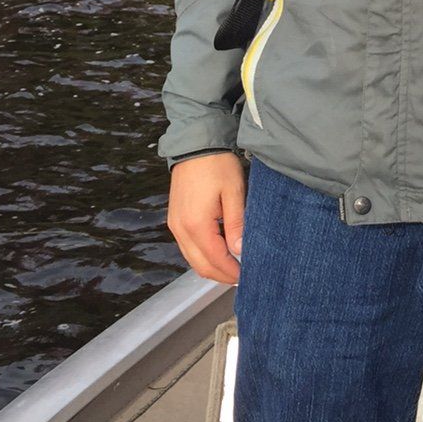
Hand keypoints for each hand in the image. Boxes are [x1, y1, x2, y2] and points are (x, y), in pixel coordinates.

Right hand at [167, 153, 245, 284]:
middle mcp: (180, 229)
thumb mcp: (234, 192)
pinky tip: (218, 251)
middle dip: (221, 275)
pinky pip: (187, 247)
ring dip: (211, 266)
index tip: (247, 277)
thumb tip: (240, 251)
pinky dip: (202, 254)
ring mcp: (175, 224)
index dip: (232, 272)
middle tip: (241, 277)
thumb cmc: (217, 164)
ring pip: (192, 258)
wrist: (195, 143)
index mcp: (196, 224)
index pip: (215, 260)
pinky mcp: (174, 219)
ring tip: (233, 266)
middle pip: (200, 265)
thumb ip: (236, 225)